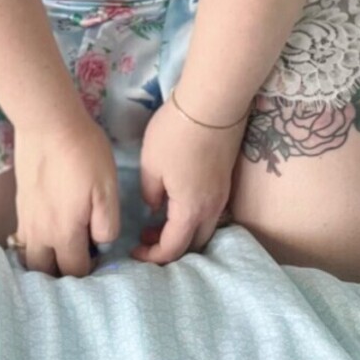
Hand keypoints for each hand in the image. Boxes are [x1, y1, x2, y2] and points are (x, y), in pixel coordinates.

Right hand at [11, 113, 120, 277]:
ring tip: (60, 247)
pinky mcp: (19, 202)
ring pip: (29, 256)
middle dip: (61, 272)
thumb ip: (106, 223)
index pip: (75, 271)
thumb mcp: (107, 187)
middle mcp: (40, 232)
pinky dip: (34, 242)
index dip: (90, 270)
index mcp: (64, 233)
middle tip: (78, 254)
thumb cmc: (83, 153)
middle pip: (45, 272)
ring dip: (44, 259)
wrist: (47, 122)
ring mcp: (25, 217)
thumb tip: (100, 243)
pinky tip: (47, 228)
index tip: (99, 255)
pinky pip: (22, 236)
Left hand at [130, 91, 246, 265]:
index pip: (173, 248)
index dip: (152, 255)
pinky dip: (194, 215)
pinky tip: (178, 199)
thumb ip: (151, 193)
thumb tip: (155, 206)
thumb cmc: (176, 134)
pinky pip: (211, 211)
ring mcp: (223, 194)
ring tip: (160, 218)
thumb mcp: (151, 164)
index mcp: (190, 211)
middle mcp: (212, 209)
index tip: (134, 249)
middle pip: (194, 244)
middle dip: (170, 247)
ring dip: (184, 230)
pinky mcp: (226, 179)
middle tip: (147, 235)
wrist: (213, 104)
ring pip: (205, 227)